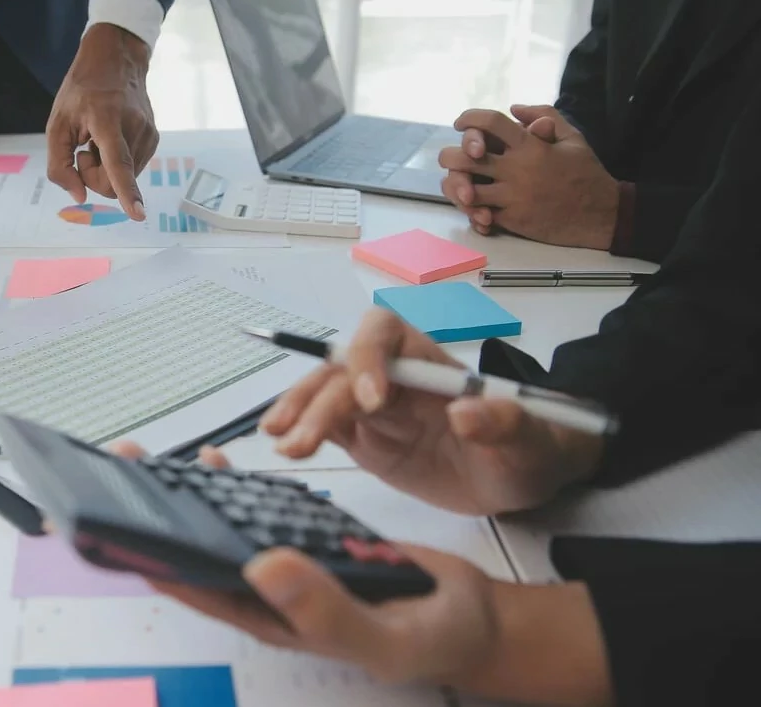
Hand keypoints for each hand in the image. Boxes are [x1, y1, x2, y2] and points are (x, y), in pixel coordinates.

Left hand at [47, 24, 156, 220]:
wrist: (116, 60)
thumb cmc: (82, 91)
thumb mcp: (57, 123)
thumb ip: (59, 164)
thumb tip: (79, 197)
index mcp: (108, 120)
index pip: (118, 163)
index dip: (127, 192)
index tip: (138, 214)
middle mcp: (135, 128)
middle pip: (114, 182)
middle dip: (94, 177)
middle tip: (85, 150)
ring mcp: (149, 134)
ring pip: (124, 178)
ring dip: (105, 168)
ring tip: (100, 139)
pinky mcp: (154, 139)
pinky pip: (132, 168)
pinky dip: (117, 162)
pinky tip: (112, 138)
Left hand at [106, 442, 610, 705]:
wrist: (471, 621)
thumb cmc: (429, 638)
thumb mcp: (382, 634)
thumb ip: (324, 609)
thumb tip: (261, 567)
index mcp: (272, 619)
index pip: (194, 586)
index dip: (147, 558)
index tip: (105, 523)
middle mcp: (267, 592)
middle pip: (195, 552)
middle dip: (151, 516)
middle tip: (115, 470)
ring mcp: (284, 565)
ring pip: (219, 529)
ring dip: (182, 497)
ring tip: (144, 460)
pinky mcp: (304, 540)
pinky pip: (254, 511)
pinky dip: (233, 486)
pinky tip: (215, 464)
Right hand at [261, 309, 603, 515]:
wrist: (522, 478)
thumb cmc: (531, 446)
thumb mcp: (532, 439)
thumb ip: (506, 422)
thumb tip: (466, 412)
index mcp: (430, 360)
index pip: (385, 336)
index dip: (369, 359)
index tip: (372, 400)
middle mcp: (394, 376)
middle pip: (342, 371)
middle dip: (319, 400)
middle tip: (301, 439)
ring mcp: (376, 409)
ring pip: (325, 397)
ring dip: (301, 414)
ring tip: (281, 443)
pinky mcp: (366, 440)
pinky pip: (327, 428)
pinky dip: (303, 433)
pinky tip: (286, 447)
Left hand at [437, 105, 618, 248]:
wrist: (602, 214)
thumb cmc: (586, 173)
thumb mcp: (572, 138)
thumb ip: (544, 116)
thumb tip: (514, 107)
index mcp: (530, 145)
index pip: (489, 123)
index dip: (469, 118)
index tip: (460, 123)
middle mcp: (517, 169)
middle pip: (465, 158)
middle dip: (450, 156)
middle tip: (451, 157)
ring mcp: (512, 196)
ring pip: (466, 189)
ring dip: (457, 186)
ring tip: (458, 182)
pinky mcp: (513, 220)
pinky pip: (479, 215)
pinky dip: (472, 211)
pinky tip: (474, 206)